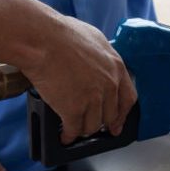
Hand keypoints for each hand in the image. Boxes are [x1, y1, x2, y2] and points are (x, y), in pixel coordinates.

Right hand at [25, 15, 136, 144]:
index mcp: (116, 67)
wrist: (41, 40)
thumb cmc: (60, 34)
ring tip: (75, 130)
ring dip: (84, 130)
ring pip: (92, 125)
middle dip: (101, 123)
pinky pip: (74, 130)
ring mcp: (92, 98)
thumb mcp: (93, 38)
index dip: (122, 114)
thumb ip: (101, 57)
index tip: (117, 122)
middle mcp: (109, 84)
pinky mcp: (74, 109)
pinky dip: (68, 136)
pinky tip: (64, 136)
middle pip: (110, 115)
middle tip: (93, 127)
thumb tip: (98, 65)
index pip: (128, 98)